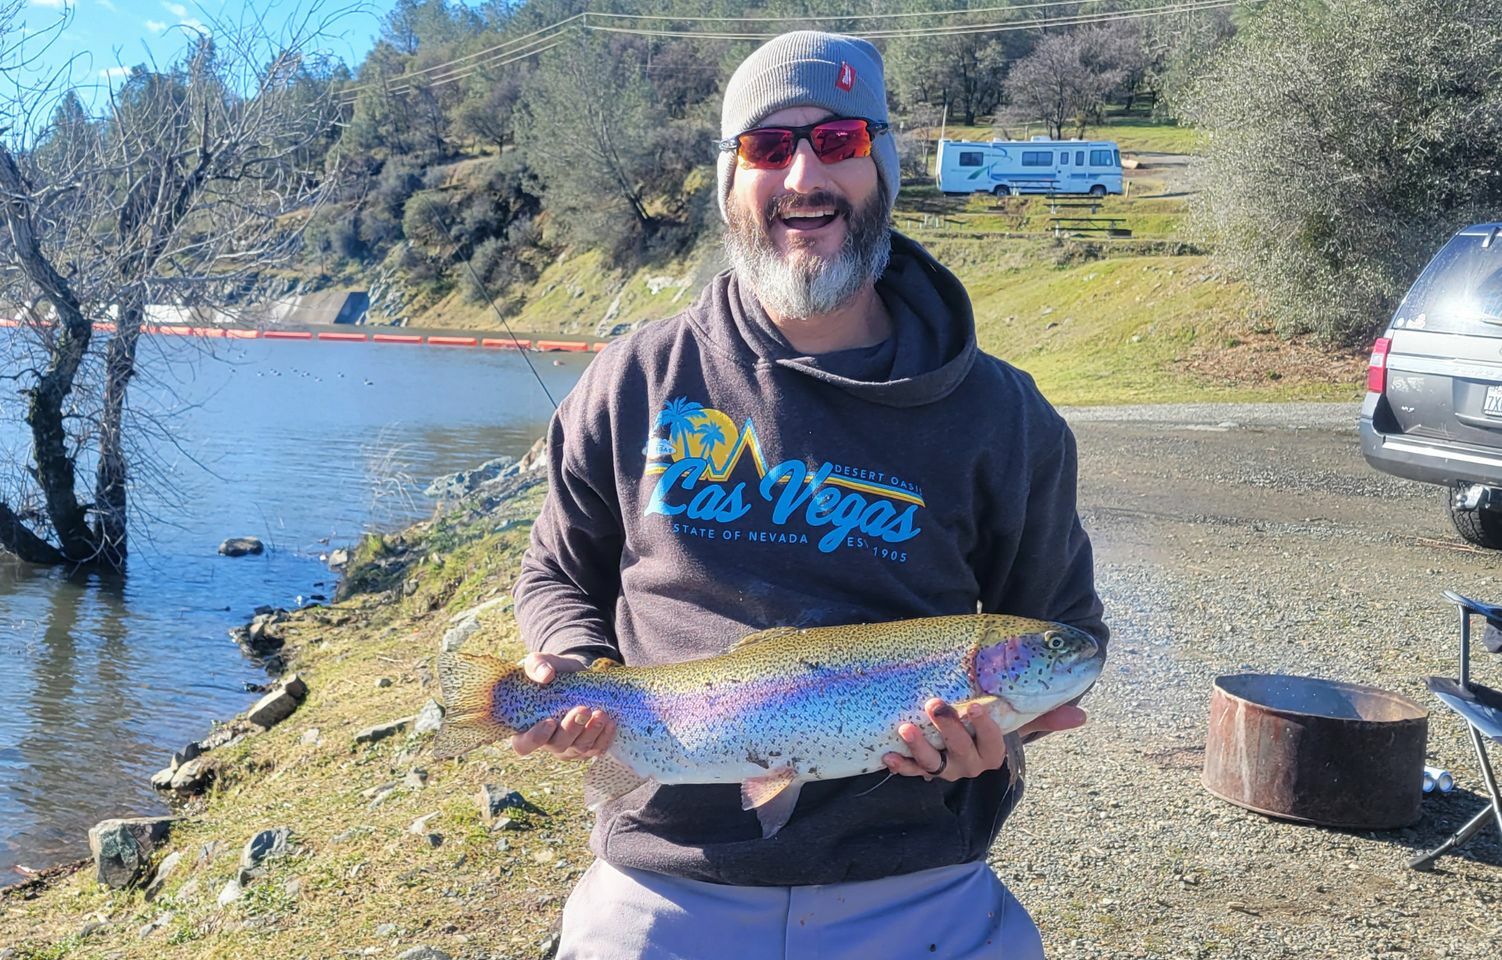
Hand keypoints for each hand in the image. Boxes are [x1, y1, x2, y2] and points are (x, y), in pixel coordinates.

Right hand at [509, 653, 616, 760]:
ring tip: (601, 714)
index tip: (549, 721)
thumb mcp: (542, 662)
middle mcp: (546, 742)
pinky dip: (604, 737)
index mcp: (526, 727)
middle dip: (571, 729)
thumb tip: (546, 675)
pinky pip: (596, 749)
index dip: (535, 738)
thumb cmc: (553, 672)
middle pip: (557, 745)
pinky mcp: (586, 747)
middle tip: (583, 709)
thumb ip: (537, 665)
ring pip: (579, 749)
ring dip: (591, 732)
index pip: (524, 745)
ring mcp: (567, 747)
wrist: (577, 677)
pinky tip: (610, 723)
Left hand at [882, 701, 1086, 781]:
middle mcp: (970, 766)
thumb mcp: (1019, 721)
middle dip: (948, 731)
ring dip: (919, 749)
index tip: (975, 705)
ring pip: (934, 766)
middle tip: (936, 705)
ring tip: (905, 728)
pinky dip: (899, 765)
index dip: (984, 728)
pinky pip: (911, 771)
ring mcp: (946, 769)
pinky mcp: (923, 768)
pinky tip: (887, 756)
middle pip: (960, 753)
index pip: (992, 744)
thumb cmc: (995, 724)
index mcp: (992, 754)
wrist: (969, 738)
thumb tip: (1082, 716)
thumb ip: (1045, 718)